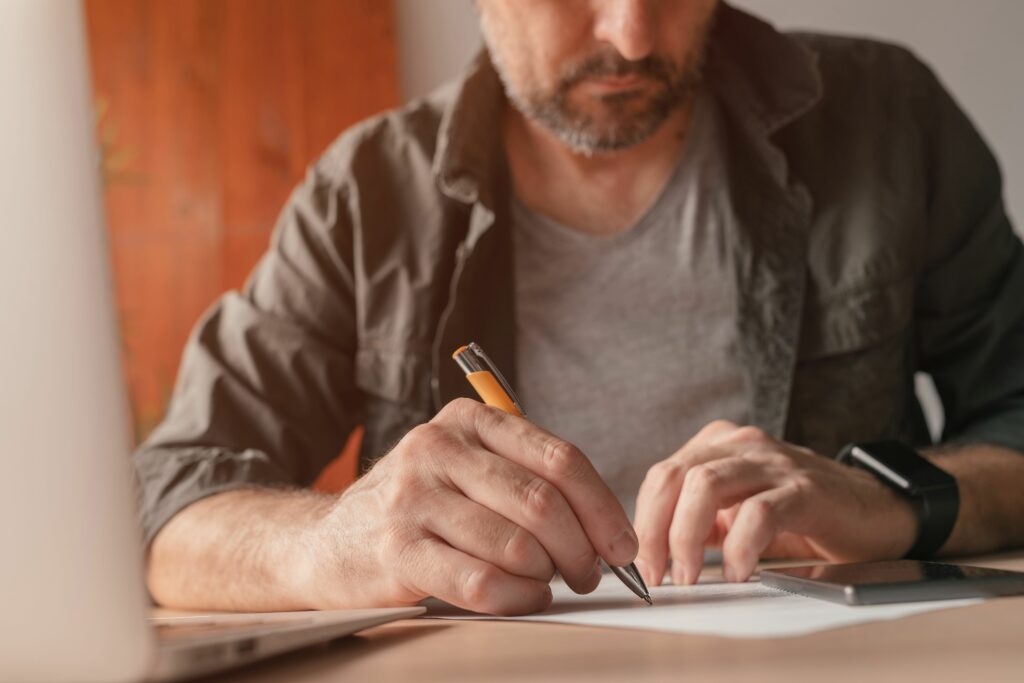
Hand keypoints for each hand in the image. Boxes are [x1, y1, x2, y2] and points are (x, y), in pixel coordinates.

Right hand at [304, 398, 637, 615]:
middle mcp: (438, 449)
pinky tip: (523, 598)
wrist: (330, 541)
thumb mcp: (466, 466)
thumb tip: (604, 525)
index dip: (602, 507)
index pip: (558, 459)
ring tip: (546, 584)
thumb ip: (526, 475)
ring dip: (548, 577)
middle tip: (588, 574)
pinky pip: (482, 582)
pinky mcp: (397, 549)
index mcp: (468, 420)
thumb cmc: (419, 506)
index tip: (620, 545)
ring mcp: (413, 497)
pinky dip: (518, 598)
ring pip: (517, 545)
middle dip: (581, 549)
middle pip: (542, 502)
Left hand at [633, 420, 917, 586]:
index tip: (641, 566)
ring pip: (705, 486)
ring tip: (689, 575)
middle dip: (655, 531)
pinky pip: (759, 513)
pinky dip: (741, 547)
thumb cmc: (801, 516)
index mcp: (716, 447)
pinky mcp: (806, 490)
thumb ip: (698, 523)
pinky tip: (740, 572)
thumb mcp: (735, 515)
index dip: (643, 523)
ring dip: (687, 537)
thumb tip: (652, 556)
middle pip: (673, 477)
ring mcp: (773, 463)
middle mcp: (740, 446)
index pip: (661, 477)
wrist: (874, 511)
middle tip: (658, 574)